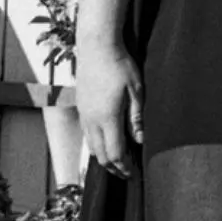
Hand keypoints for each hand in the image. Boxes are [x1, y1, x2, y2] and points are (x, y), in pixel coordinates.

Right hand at [79, 43, 143, 178]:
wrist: (96, 46)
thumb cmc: (120, 65)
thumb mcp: (136, 90)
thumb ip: (137, 117)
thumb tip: (140, 140)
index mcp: (108, 117)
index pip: (114, 153)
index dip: (124, 167)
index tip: (133, 173)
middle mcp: (92, 119)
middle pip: (100, 155)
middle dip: (113, 168)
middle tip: (126, 173)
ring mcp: (84, 114)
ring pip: (91, 146)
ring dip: (103, 158)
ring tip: (118, 162)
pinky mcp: (81, 108)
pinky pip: (86, 135)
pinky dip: (96, 145)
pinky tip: (106, 143)